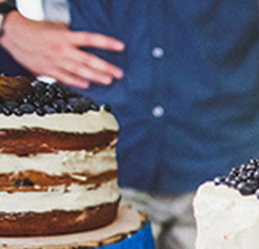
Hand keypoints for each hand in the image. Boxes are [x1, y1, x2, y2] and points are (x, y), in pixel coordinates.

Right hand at [1, 15, 123, 88]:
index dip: (106, 43)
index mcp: (64, 36)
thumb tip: (87, 40)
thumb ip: (71, 34)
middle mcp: (61, 50)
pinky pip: (66, 79)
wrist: (13, 34)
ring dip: (95, 77)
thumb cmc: (35, 29)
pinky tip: (88, 85)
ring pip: (79, 72)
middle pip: (88, 61)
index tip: (120, 46)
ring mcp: (55, 62)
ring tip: (108, 80)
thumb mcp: (55, 27)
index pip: (90, 39)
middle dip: (105, 68)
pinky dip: (77, 83)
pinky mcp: (48, 71)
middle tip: (119, 73)